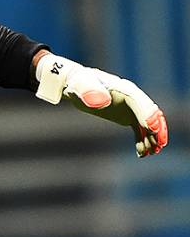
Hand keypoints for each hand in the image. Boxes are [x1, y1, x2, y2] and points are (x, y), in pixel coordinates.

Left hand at [35, 53, 168, 157]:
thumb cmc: (79, 84)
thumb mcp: (81, 86)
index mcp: (124, 89)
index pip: (140, 102)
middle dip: (156, 128)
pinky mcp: (128, 116)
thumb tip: (102, 102)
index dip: (147, 114)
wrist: (77, 85)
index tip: (152, 128)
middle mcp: (133, 98)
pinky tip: (141, 153)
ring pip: (147, 124)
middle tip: (158, 144)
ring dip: (152, 137)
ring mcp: (132, 108)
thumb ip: (90, 92)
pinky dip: (143, 140)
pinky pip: (140, 129)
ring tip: (150, 152)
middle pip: (149, 113)